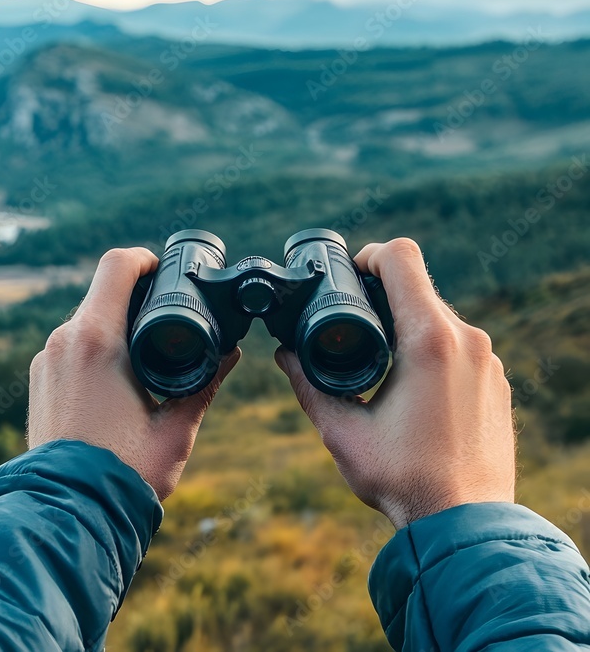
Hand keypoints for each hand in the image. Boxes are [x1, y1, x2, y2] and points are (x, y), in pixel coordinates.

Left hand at [27, 247, 240, 500]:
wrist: (68, 512)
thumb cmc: (124, 473)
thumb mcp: (175, 429)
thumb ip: (204, 385)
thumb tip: (231, 354)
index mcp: (97, 340)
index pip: (117, 266)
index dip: (144, 259)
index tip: (165, 271)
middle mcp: (63, 341)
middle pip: (101, 293)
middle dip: (134, 298)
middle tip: (167, 316)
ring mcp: (45, 361)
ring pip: (84, 321)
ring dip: (113, 325)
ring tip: (145, 355)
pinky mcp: (38, 380)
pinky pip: (69, 347)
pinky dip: (94, 349)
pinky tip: (118, 378)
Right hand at [275, 238, 515, 528]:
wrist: (465, 524)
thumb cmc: (403, 480)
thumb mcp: (340, 431)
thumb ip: (307, 384)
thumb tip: (282, 354)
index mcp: (428, 340)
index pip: (401, 257)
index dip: (368, 256)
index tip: (348, 276)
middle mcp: (467, 339)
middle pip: (418, 288)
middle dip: (382, 297)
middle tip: (351, 325)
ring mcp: (488, 360)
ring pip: (439, 318)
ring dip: (407, 327)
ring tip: (379, 366)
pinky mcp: (497, 381)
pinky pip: (460, 346)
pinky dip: (431, 352)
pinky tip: (411, 390)